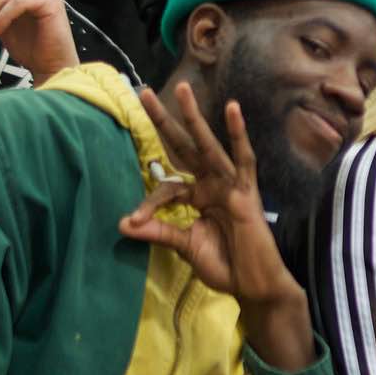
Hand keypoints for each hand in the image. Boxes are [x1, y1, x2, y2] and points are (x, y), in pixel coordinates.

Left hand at [117, 83, 300, 311]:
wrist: (253, 285)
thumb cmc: (225, 265)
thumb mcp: (184, 246)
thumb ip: (158, 232)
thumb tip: (122, 224)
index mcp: (199, 195)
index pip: (168, 186)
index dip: (149, 203)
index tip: (133, 221)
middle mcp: (213, 183)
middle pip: (184, 146)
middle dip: (165, 121)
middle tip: (143, 92)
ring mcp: (230, 184)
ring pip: (208, 145)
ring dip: (194, 117)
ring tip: (182, 89)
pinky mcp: (246, 192)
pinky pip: (243, 159)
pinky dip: (239, 135)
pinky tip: (233, 109)